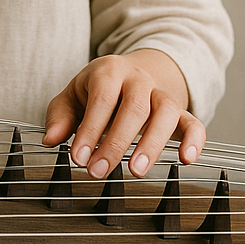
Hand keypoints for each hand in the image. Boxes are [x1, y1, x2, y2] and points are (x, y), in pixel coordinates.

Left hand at [43, 50, 204, 178]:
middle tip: (98, 172)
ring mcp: (161, 93)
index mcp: (109, 71)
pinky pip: (194, 122)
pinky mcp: (181, 110)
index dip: (90, 130)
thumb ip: (59, 116)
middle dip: (115, 143)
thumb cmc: (98, 89)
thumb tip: (51, 140)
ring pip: (166, 112)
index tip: (78, 158)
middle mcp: (138, 79)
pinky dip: (194, 140)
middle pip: (133, 108)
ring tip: (136, 170)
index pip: (101, 101)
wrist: (134, 71)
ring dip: (152, 143)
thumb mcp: (73, 95)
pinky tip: (186, 159)